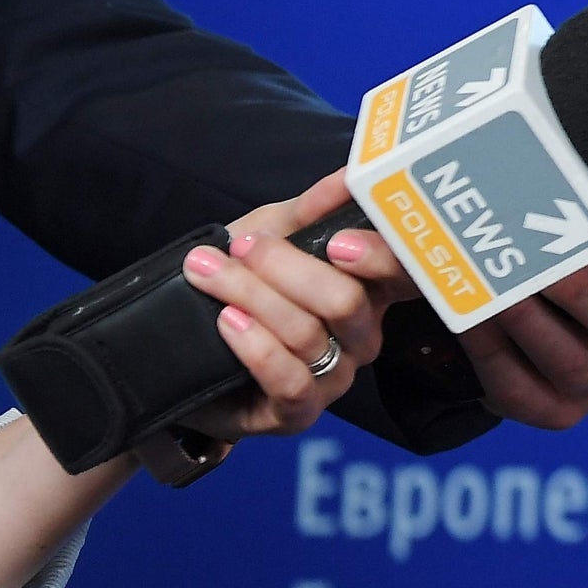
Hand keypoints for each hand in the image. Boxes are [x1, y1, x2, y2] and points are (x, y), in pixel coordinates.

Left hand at [177, 171, 409, 440]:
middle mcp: (363, 336)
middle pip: (346, 301)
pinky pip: (290, 382)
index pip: (404, 275)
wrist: (183, 351)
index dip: (382, 258)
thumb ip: (311, 209)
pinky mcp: (299, 413)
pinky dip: (255, 348)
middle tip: (243, 246)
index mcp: (371, 290)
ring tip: (206, 272)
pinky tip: (227, 321)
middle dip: (286, 269)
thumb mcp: (270, 235)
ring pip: (308, 335)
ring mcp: (335, 377)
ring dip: (250, 296)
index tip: (337, 241)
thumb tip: (349, 174)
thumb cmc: (242, 286)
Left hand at [456, 241, 587, 429]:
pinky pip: (524, 391)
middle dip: (585, 294)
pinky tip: (472, 315)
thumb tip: (587, 173)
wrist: (530, 304)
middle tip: (538, 257)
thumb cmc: (569, 246)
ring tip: (495, 283)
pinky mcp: (556, 410)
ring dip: (532, 321)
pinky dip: (494, 352)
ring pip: (576, 365)